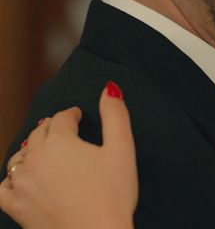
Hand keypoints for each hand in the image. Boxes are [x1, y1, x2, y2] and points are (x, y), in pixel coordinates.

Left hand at [0, 82, 136, 228]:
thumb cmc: (112, 195)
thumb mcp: (122, 148)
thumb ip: (115, 114)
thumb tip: (109, 89)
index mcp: (60, 141)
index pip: (62, 118)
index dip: (72, 114)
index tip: (78, 116)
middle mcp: (35, 158)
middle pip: (39, 133)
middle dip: (51, 129)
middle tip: (63, 131)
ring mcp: (21, 183)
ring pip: (19, 156)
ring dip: (31, 150)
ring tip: (44, 152)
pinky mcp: (15, 206)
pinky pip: (2, 186)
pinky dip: (10, 179)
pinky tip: (20, 179)